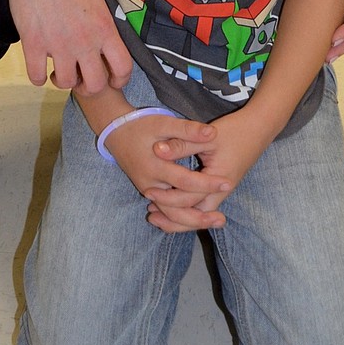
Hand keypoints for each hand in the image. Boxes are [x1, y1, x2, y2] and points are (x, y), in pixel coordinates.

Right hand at [8, 0, 132, 92]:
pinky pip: (36, 78)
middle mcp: (85, 41)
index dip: (119, 80)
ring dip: (62, 80)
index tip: (111, 80)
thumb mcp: (97, 1)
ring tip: (57, 70)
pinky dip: (38, 77)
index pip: (123, 68)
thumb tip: (106, 48)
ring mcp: (58, 45)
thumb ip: (103, 27)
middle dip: (88, 86)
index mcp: (104, 28)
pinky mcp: (33, 45)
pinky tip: (39, 66)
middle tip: (80, 77)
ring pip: (66, 83)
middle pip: (95, 85)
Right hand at [106, 115, 230, 225]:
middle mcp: (151, 184)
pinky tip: (199, 219)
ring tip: (216, 221)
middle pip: (176, 209)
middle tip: (222, 218)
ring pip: (171, 215)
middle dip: (199, 217)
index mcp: (155, 167)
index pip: (185, 181)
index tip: (227, 183)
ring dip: (192, 221)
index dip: (207, 184)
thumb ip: (187, 129)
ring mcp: (148, 190)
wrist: (116, 133)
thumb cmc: (141, 126)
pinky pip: (167, 211)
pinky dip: (181, 218)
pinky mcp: (150, 192)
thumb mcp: (163, 123)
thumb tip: (212, 133)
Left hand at [145, 114, 263, 232]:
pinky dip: (186, 207)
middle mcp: (221, 192)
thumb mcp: (207, 137)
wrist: (259, 127)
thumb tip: (157, 150)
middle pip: (195, 215)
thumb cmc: (235, 130)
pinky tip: (172, 202)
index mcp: (218, 181)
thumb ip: (182, 144)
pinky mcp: (219, 186)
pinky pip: (201, 204)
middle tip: (151, 216)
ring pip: (198, 212)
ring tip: (156, 215)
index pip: (190, 199)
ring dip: (179, 215)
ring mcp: (221, 191)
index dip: (168, 198)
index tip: (149, 192)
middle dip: (173, 218)